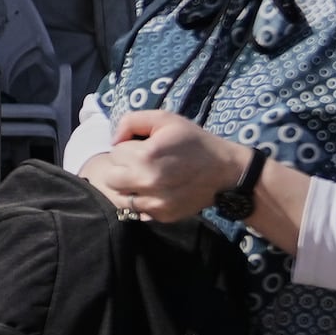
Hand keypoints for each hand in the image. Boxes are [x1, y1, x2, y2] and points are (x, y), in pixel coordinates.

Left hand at [78, 112, 249, 224]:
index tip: (143, 147)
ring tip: (146, 177)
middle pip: (111, 178)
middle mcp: (147, 182)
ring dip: (128, 187)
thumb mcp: (164, 119)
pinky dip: (141, 201)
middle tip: (140, 164)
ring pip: (120, 197)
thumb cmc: (193, 141)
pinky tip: (155, 191)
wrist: (224, 171)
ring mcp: (154, 202)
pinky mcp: (161, 215)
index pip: (115, 152)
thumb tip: (113, 140)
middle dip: (122, 168)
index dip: (127, 147)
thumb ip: (131, 121)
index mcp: (146, 156)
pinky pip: (136, 210)